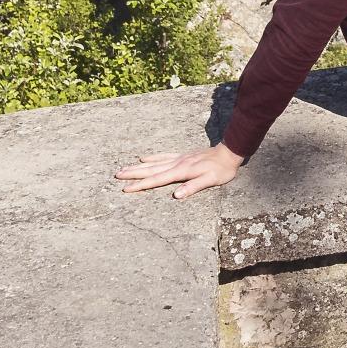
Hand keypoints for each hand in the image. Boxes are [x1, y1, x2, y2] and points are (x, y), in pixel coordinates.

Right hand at [112, 142, 243, 199]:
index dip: (141, 185)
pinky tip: (143, 158)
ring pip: (153, 163)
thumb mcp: (211, 181)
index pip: (157, 180)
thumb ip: (193, 187)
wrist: (229, 152)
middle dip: (133, 174)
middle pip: (151, 170)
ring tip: (124, 168)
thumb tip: (176, 195)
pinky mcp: (182, 157)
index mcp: (181, 172)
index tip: (126, 189)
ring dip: (138, 167)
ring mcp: (178, 159)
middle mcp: (177, 164)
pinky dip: (152, 158)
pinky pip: (163, 156)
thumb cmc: (221, 170)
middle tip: (117, 176)